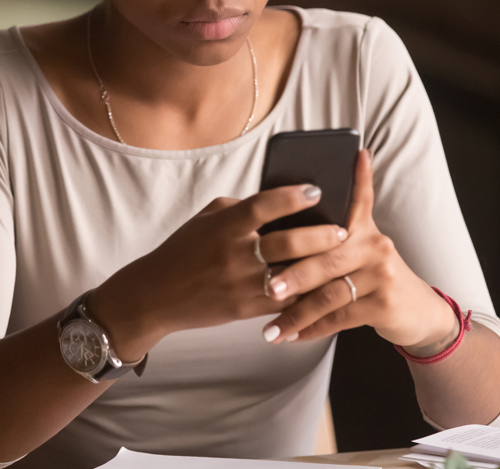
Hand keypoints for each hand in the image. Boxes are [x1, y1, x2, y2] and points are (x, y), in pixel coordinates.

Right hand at [90, 184, 347, 360]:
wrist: (157, 295)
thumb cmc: (184, 250)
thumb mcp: (207, 219)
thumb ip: (241, 209)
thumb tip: (279, 200)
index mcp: (225, 225)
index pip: (264, 205)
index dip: (293, 196)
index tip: (317, 190)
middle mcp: (234, 254)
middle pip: (287, 242)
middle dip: (320, 235)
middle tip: (343, 230)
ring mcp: (240, 284)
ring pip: (291, 275)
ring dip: (319, 268)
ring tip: (341, 259)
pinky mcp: (244, 309)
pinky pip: (283, 302)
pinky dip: (305, 294)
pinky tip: (323, 287)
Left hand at [259, 151, 457, 349]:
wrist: (416, 311)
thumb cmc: (372, 277)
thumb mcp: (359, 248)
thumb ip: (330, 235)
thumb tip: (285, 219)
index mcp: (363, 227)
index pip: (358, 196)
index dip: (357, 175)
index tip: (353, 154)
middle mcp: (375, 245)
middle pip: (326, 257)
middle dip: (293, 274)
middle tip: (265, 286)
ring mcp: (382, 274)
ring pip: (330, 293)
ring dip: (296, 313)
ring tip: (271, 328)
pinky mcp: (384, 304)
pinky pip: (340, 317)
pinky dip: (313, 329)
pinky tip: (292, 336)